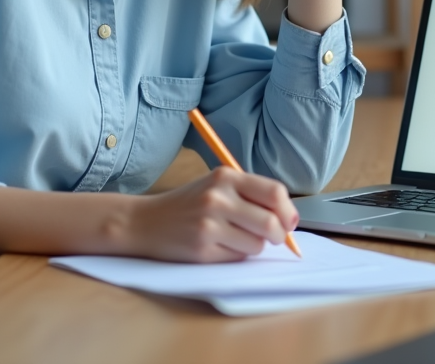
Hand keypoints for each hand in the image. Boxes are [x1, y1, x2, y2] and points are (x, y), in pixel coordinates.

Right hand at [125, 167, 298, 261]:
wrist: (145, 222)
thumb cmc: (188, 204)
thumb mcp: (216, 185)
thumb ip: (250, 195)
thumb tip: (288, 219)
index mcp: (225, 177)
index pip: (274, 192)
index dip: (288, 210)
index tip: (289, 221)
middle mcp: (217, 198)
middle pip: (270, 223)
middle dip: (279, 235)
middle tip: (275, 237)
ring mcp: (209, 225)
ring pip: (257, 244)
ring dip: (254, 245)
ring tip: (236, 238)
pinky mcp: (202, 249)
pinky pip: (238, 257)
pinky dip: (236, 255)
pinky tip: (219, 246)